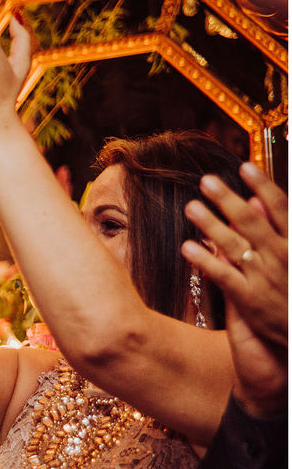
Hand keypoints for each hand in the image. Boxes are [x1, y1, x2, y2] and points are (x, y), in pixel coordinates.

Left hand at [182, 162, 287, 416]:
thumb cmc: (291, 301)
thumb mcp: (289, 263)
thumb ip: (275, 233)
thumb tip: (257, 203)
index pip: (282, 209)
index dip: (262, 186)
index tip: (244, 167)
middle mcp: (282, 258)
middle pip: (253, 221)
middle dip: (229, 199)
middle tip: (206, 180)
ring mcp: (266, 279)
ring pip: (236, 245)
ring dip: (212, 224)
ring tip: (190, 207)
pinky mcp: (250, 302)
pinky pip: (225, 276)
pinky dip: (206, 260)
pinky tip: (187, 248)